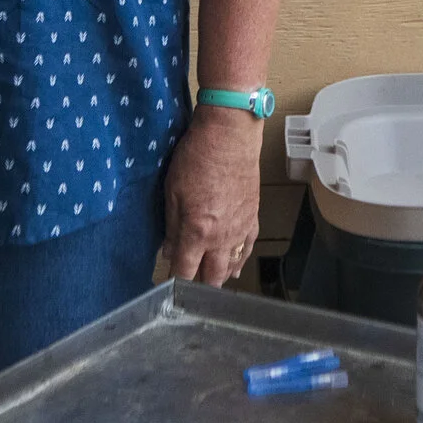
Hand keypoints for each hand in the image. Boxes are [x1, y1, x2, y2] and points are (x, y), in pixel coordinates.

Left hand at [163, 105, 262, 286]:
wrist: (230, 135)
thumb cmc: (197, 157)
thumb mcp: (172, 191)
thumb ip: (171, 226)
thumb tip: (168, 252)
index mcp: (198, 231)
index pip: (185, 270)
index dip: (176, 281)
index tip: (168, 285)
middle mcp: (222, 237)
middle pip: (213, 275)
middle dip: (201, 286)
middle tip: (192, 287)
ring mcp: (241, 228)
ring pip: (233, 264)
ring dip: (221, 275)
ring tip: (213, 282)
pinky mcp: (253, 216)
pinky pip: (248, 247)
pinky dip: (241, 259)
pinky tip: (235, 263)